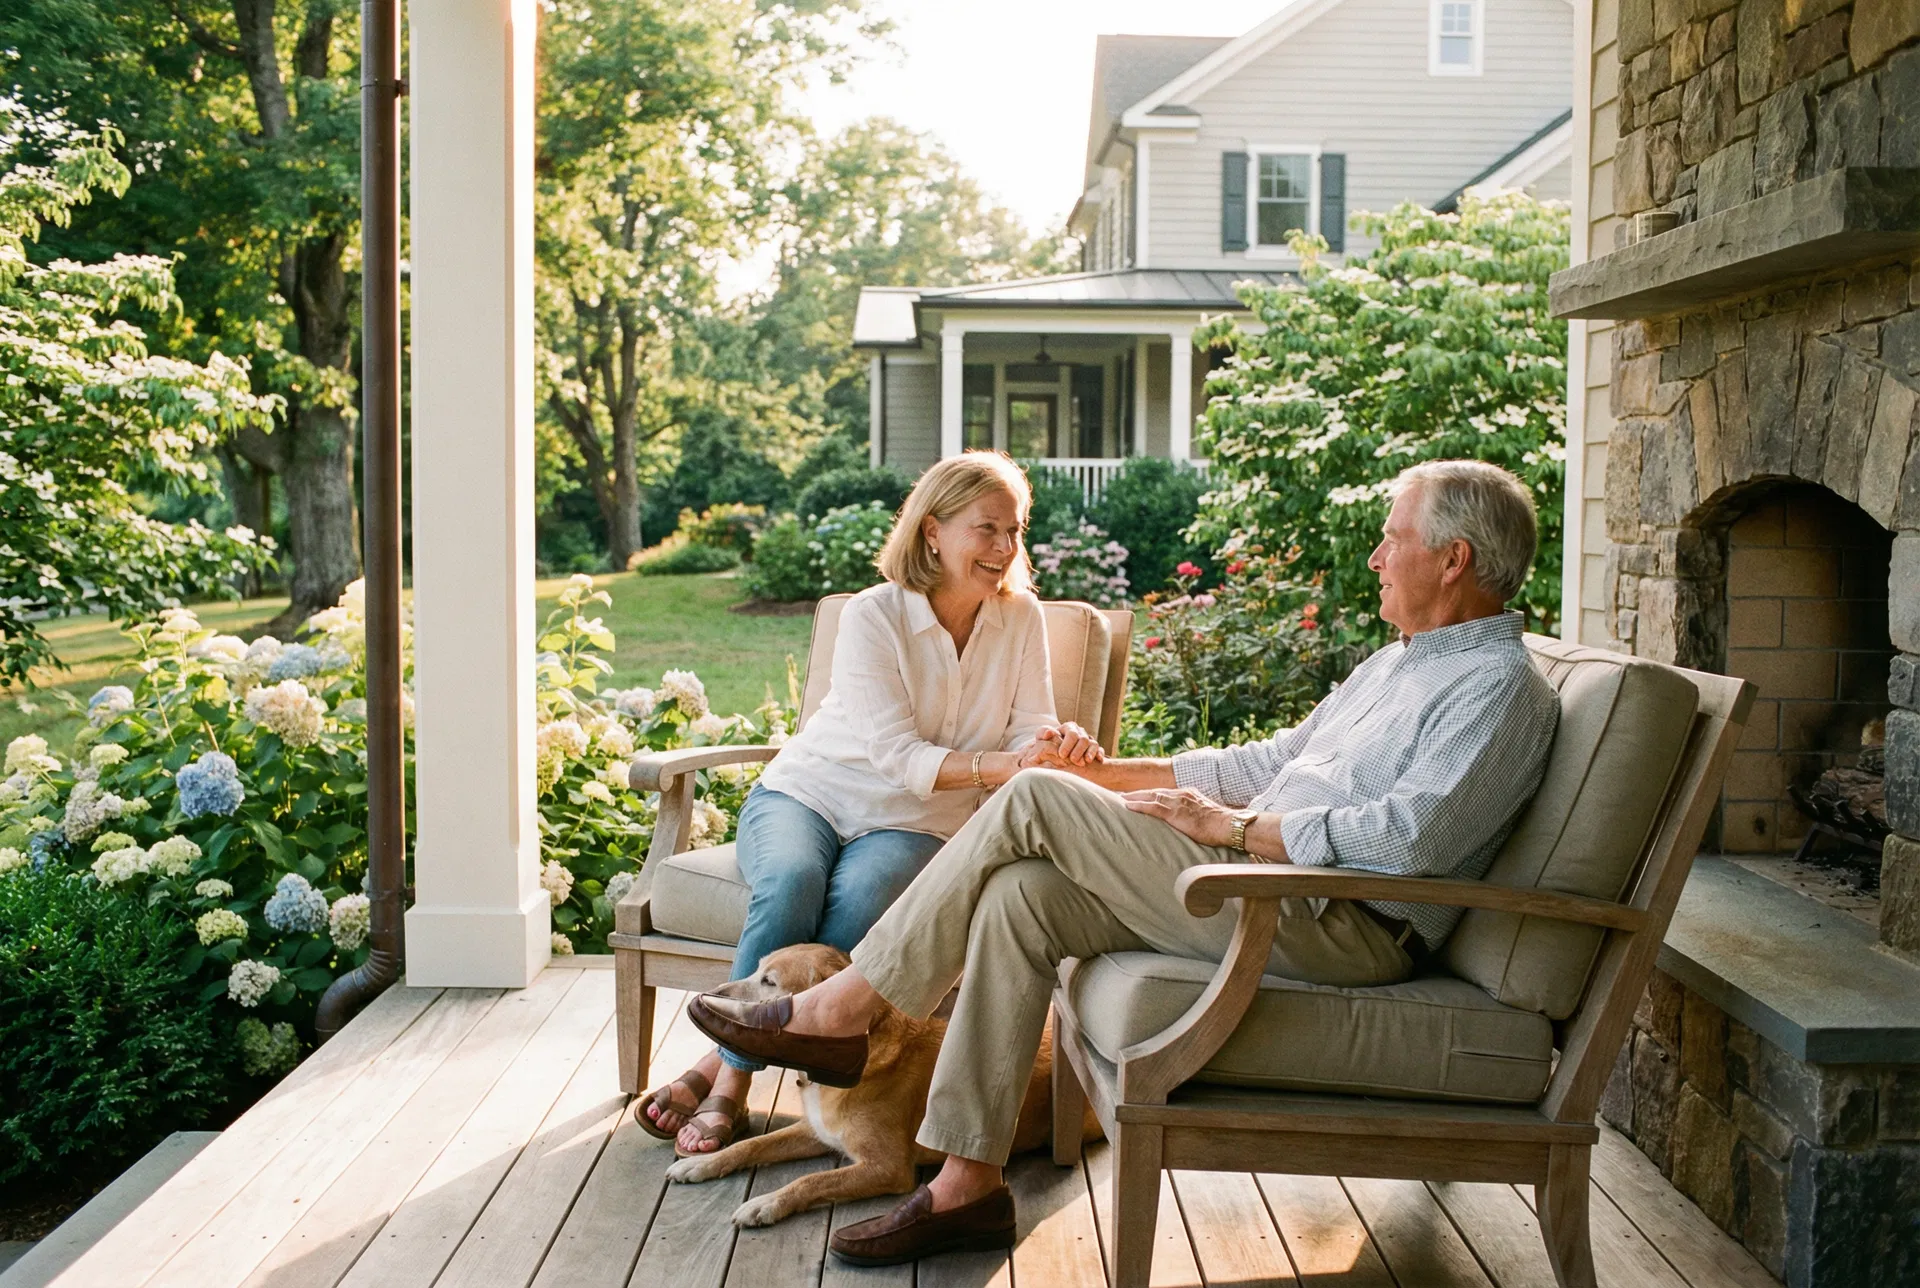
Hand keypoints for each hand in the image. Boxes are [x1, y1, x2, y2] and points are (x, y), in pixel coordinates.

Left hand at [1019, 722, 1104, 768]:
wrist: (1056, 755)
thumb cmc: (1047, 746)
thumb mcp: (1042, 739)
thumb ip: (1042, 734)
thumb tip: (1049, 732)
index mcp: (1068, 728)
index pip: (1071, 733)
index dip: (1067, 744)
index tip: (1061, 755)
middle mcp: (1079, 732)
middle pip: (1083, 738)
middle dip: (1078, 749)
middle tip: (1072, 760)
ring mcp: (1088, 740)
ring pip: (1092, 743)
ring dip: (1089, 752)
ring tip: (1084, 762)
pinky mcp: (1095, 748)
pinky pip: (1100, 749)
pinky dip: (1099, 754)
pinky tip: (1097, 760)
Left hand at [1121, 787, 1235, 847]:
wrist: (1228, 825)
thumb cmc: (1220, 825)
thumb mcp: (1204, 815)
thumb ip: (1193, 816)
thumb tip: (1188, 824)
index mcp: (1188, 794)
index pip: (1165, 792)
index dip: (1150, 794)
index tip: (1139, 795)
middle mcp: (1181, 794)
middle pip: (1154, 792)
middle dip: (1138, 793)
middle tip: (1122, 795)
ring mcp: (1178, 802)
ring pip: (1150, 796)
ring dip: (1134, 797)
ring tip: (1120, 799)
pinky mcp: (1175, 812)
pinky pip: (1152, 807)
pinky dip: (1138, 805)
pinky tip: (1127, 805)